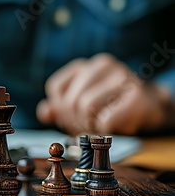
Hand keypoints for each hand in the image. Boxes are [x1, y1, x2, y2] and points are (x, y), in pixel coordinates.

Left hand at [37, 53, 170, 134]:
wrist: (150, 106)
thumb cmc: (110, 105)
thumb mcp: (82, 102)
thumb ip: (61, 107)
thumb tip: (44, 113)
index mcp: (85, 65)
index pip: (55, 88)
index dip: (59, 109)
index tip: (69, 119)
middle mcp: (102, 65)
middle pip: (70, 99)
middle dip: (72, 121)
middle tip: (83, 129)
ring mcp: (121, 77)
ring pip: (86, 107)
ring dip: (88, 126)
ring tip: (96, 128)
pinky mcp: (136, 95)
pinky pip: (106, 119)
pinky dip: (103, 130)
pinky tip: (110, 128)